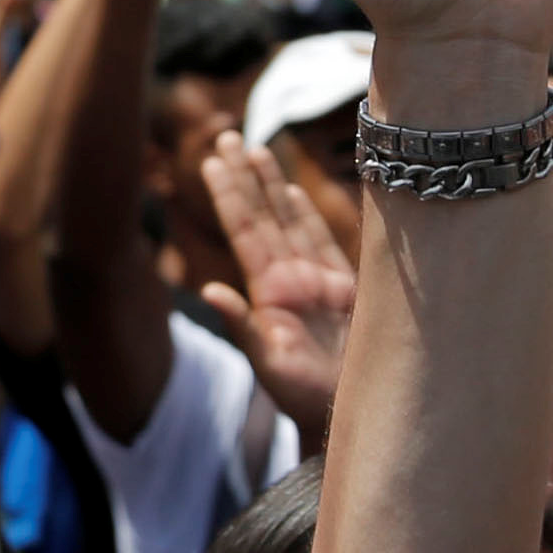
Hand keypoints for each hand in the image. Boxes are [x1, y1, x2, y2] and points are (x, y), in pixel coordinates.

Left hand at [196, 135, 354, 438]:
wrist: (345, 416)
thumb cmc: (303, 398)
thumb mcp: (268, 364)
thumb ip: (242, 326)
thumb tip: (207, 292)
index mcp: (268, 292)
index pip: (244, 230)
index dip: (229, 194)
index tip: (210, 161)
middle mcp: (289, 279)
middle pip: (263, 216)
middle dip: (245, 177)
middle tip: (225, 136)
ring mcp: (316, 282)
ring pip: (291, 221)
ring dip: (273, 186)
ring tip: (255, 150)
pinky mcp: (345, 290)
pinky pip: (323, 242)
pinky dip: (308, 215)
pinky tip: (295, 191)